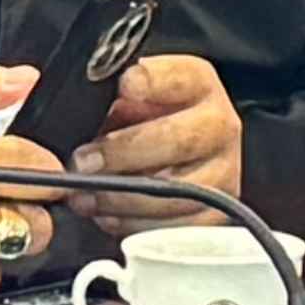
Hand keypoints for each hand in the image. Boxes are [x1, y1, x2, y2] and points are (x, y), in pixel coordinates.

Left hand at [70, 53, 244, 224]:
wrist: (167, 148)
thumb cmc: (141, 120)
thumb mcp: (125, 96)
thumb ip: (111, 96)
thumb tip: (80, 111)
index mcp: (198, 84)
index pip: (181, 77)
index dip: (153, 81)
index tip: (125, 86)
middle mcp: (219, 125)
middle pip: (179, 140)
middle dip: (123, 153)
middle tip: (84, 161)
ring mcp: (224, 170)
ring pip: (178, 192)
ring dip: (123, 198)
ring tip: (87, 196)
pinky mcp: (216, 212)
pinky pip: (178, 227)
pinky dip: (138, 225)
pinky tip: (109, 217)